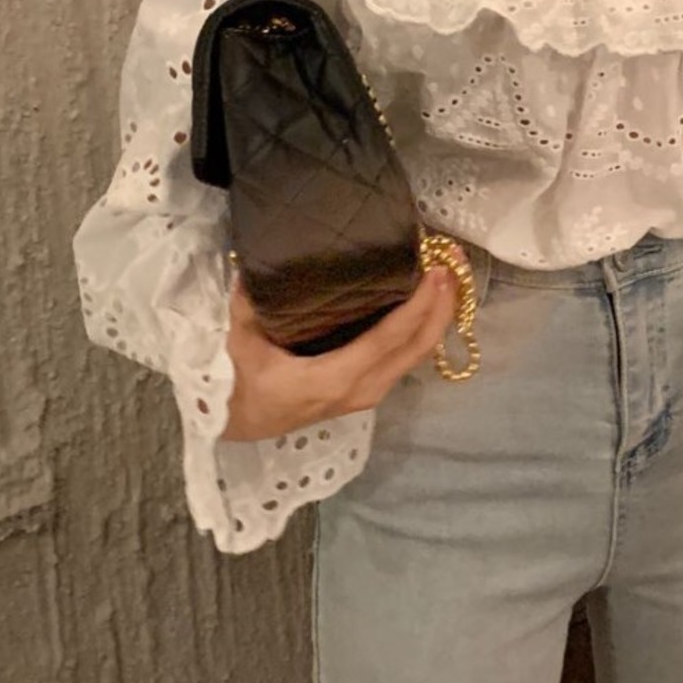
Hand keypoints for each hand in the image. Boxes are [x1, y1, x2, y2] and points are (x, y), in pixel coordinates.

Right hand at [221, 252, 460, 441]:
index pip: (389, 339)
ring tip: (447, 278)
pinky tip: (426, 304)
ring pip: (415, 357)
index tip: (437, 272)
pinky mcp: (364, 391)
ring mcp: (366, 394)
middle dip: (442, 307)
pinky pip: (404, 359)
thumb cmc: (236, 383)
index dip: (418, 306)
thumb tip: (257, 258)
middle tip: (454, 264)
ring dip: (436, 318)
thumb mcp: (240, 339)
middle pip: (417, 349)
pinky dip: (421, 331)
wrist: (228, 423)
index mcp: (334, 378)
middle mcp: (360, 389)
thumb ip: (251, 300)